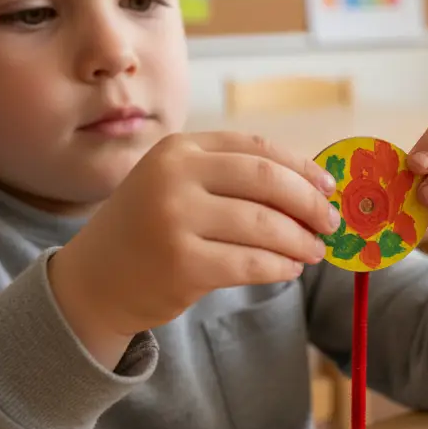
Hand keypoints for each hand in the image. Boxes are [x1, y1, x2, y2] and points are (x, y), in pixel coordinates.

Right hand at [49, 132, 337, 367]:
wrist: (96, 280)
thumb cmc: (152, 230)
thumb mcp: (180, 186)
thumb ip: (233, 179)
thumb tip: (314, 190)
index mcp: (179, 149)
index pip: (256, 148)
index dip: (301, 168)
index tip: (329, 187)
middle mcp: (174, 177)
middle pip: (267, 181)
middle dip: (310, 204)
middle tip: (331, 223)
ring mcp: (175, 220)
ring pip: (265, 226)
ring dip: (301, 241)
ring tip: (315, 251)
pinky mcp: (183, 265)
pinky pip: (252, 264)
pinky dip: (280, 267)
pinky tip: (290, 269)